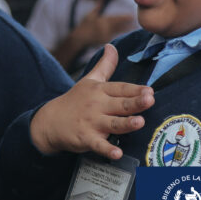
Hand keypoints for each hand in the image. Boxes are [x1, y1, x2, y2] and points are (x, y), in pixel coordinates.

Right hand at [29, 44, 153, 159]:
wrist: (50, 121)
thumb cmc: (74, 100)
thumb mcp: (89, 80)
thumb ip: (105, 65)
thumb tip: (112, 46)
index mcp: (100, 91)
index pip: (120, 89)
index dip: (135, 90)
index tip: (150, 90)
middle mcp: (97, 105)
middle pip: (120, 104)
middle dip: (135, 102)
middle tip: (150, 100)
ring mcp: (91, 122)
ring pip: (112, 124)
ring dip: (126, 123)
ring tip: (140, 122)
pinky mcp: (85, 138)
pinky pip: (98, 145)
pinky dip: (107, 150)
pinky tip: (117, 153)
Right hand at [72, 9, 134, 47]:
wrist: (79, 38)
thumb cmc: (84, 26)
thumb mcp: (89, 15)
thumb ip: (96, 8)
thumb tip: (100, 1)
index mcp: (103, 21)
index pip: (117, 18)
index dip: (125, 17)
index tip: (132, 16)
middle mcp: (106, 28)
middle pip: (120, 26)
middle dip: (128, 24)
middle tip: (137, 23)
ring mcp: (106, 35)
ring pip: (118, 32)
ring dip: (125, 30)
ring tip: (133, 28)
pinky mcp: (105, 41)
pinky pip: (113, 37)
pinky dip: (118, 35)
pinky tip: (124, 35)